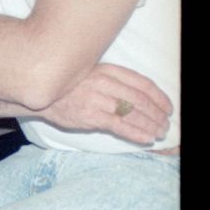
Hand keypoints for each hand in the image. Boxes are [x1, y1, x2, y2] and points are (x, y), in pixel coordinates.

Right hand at [36, 63, 172, 145]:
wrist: (40, 96)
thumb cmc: (69, 87)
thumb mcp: (93, 74)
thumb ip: (116, 82)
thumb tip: (143, 98)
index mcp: (108, 70)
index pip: (143, 84)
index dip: (160, 98)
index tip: (168, 109)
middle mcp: (104, 82)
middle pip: (140, 100)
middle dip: (157, 114)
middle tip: (165, 125)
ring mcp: (97, 99)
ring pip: (132, 113)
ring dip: (150, 125)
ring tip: (158, 133)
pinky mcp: (89, 116)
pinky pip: (119, 125)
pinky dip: (136, 133)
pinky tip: (146, 138)